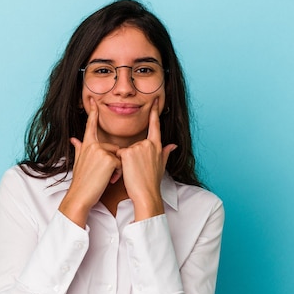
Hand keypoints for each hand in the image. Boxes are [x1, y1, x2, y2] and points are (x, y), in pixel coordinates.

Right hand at [59, 98, 121, 226]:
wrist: (80, 196)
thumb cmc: (81, 182)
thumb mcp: (78, 162)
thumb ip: (78, 148)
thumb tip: (73, 139)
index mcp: (86, 145)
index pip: (90, 126)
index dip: (92, 113)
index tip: (93, 100)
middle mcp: (92, 145)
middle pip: (113, 148)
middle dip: (114, 162)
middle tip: (104, 175)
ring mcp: (100, 151)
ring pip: (118, 156)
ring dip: (117, 169)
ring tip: (106, 178)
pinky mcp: (108, 159)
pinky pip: (121, 163)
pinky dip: (118, 173)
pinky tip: (109, 180)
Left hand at [116, 99, 176, 220]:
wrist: (146, 194)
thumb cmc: (152, 182)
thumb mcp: (161, 165)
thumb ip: (166, 152)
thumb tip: (173, 145)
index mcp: (157, 146)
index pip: (155, 126)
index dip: (154, 112)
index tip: (155, 99)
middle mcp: (149, 144)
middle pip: (135, 143)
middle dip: (132, 156)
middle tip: (138, 171)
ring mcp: (139, 147)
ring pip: (126, 149)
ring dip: (126, 161)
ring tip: (134, 173)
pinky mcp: (128, 152)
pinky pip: (119, 154)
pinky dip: (120, 163)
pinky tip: (127, 171)